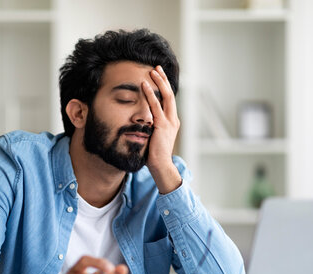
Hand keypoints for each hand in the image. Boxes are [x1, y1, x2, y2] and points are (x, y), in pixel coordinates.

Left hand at [142, 65, 181, 193]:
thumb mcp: (153, 136)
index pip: (169, 100)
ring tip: (152, 71)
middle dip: (163, 80)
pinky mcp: (162, 126)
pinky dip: (150, 95)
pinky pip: (156, 107)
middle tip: (156, 68)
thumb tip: (140, 120)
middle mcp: (173, 120)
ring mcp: (169, 122)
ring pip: (166, 97)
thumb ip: (149, 126)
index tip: (158, 76)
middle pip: (170, 94)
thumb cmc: (154, 155)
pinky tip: (145, 85)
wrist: (160, 166)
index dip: (164, 87)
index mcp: (172, 122)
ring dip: (159, 82)